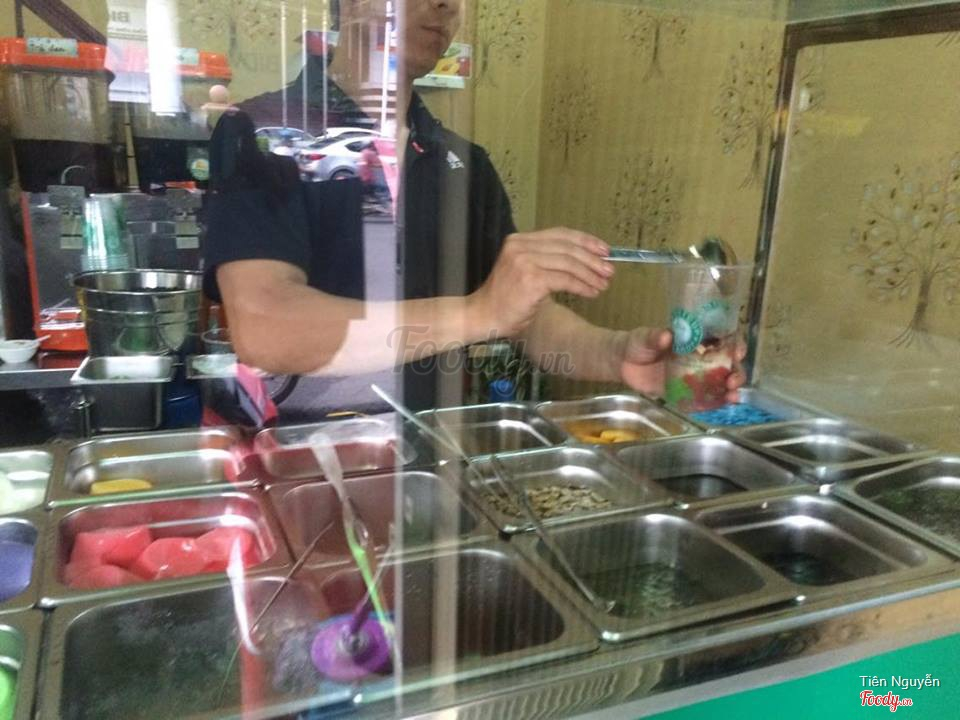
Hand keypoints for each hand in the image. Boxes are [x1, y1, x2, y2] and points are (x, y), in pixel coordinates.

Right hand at [468, 228, 613, 337]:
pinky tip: (592, 293)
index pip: (559, 234)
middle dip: (592, 259)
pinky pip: (565, 280)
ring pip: (569, 263)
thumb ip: (546, 262)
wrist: (482, 316)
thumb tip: (584, 261)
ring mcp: (524, 261)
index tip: (604, 250)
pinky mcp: (531, 279)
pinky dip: (583, 286)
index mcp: (519, 240)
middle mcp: (520, 246)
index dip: (585, 240)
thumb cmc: (504, 300)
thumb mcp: (524, 272)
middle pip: (567, 247)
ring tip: (603, 284)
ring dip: (591, 274)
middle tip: (609, 270)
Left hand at [617, 328, 746, 401]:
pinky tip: (721, 406)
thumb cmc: (636, 343)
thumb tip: (667, 336)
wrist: (621, 362)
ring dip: (729, 389)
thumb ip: (655, 337)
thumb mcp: (644, 337)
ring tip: (732, 397)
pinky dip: (714, 402)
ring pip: (719, 382)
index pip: (721, 339)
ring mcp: (693, 375)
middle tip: (733, 381)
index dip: (734, 345)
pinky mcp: (684, 391)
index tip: (737, 352)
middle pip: (726, 364)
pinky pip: (703, 397)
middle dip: (736, 372)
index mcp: (694, 339)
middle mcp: (699, 357)